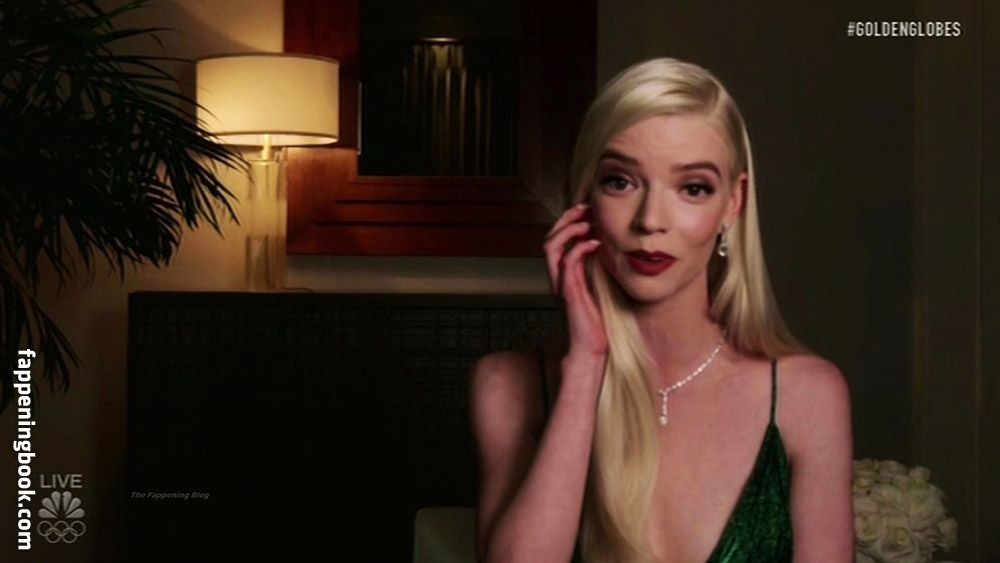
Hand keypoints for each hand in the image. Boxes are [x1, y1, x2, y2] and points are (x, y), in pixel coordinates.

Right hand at [544, 203, 608, 359]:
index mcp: (563, 274)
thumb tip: (611, 250)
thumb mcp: (599, 288)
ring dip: (568, 229)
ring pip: (551, 246)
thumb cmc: (598, 321)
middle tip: (585, 208)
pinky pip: (569, 261)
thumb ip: (598, 269)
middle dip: (566, 219)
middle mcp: (557, 276)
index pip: (557, 240)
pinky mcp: (569, 290)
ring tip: (587, 222)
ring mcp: (561, 283)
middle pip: (549, 238)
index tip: (588, 212)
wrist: (592, 347)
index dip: (568, 222)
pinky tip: (596, 243)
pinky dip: (580, 247)